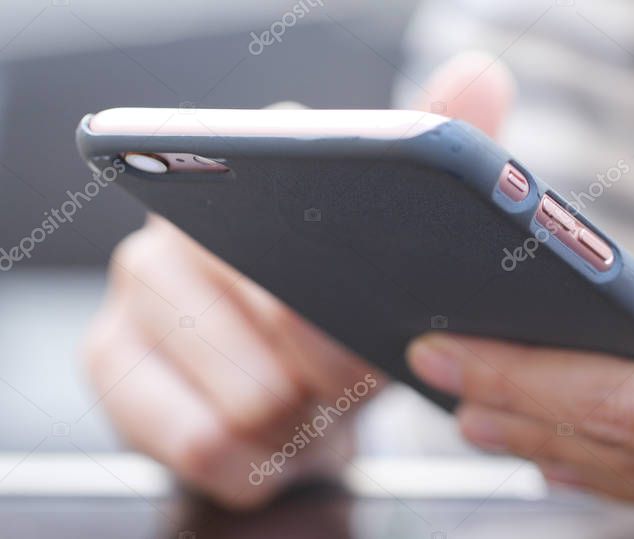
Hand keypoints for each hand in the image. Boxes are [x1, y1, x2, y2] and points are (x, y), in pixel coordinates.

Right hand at [82, 51, 514, 507]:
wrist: (289, 399)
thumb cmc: (343, 316)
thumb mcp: (402, 242)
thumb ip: (441, 147)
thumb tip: (479, 76)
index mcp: (257, 173)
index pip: (312, 233)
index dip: (352, 314)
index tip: (369, 343)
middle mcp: (184, 218)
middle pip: (285, 319)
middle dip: (335, 373)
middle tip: (340, 378)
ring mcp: (138, 287)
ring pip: (250, 395)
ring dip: (297, 421)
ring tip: (300, 401)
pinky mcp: (108, 360)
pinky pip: (203, 442)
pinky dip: (255, 462)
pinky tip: (264, 438)